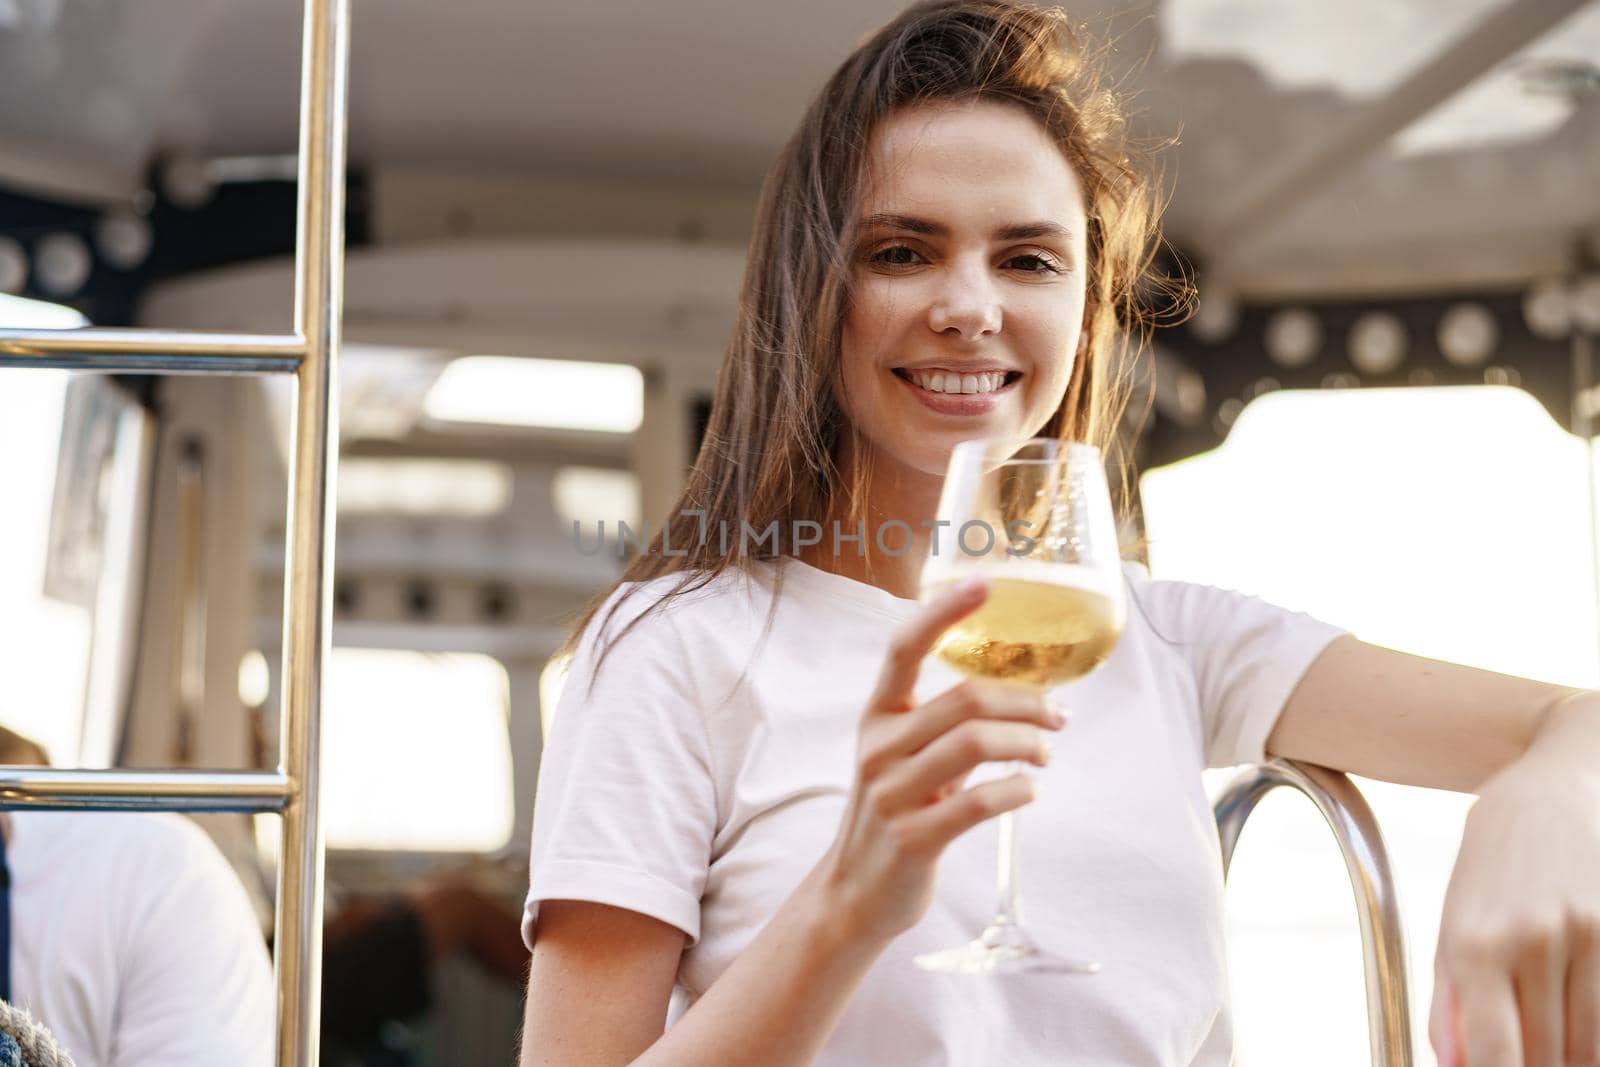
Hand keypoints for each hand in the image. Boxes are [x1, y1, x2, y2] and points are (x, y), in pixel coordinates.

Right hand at [817, 576, 1065, 946]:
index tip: (985, 584)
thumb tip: (1032, 699)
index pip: (903, 648)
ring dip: (1028, 744)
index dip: (944, 612)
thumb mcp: (904, 757)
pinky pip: (978, 803)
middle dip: (1024, 702)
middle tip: (1058, 716)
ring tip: (1047, 752)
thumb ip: (947, 724)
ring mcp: (891, 794)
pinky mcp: (912, 838)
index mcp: (876, 717)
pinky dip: (1017, 791)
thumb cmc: (895, 814)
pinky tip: (1030, 790)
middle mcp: (878, 748)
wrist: (855, 893)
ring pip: (974, 745)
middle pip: (964, 700)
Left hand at [1430, 759, 1599, 1065]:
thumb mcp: (1453, 926)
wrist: (1551, 797)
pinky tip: (1579, 1030)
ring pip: (1589, 1044)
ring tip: (1554, 1050)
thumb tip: (1454, 1066)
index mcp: (1473, 944)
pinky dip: (1596, 1034)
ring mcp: (1584, 936)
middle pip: (1547, 1057)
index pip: (1495, 1054)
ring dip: (1572, 1059)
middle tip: (1525, 1059)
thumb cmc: (1490, 868)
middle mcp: (1530, 942)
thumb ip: (1450, 1002)